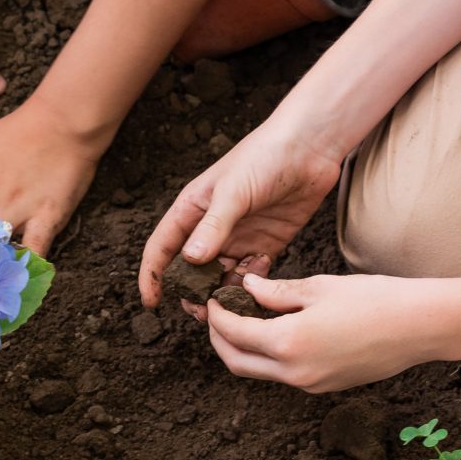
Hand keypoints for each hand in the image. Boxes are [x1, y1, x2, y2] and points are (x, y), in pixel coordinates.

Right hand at [137, 118, 344, 306]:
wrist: (309, 147)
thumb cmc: (263, 158)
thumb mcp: (233, 192)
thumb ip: (212, 227)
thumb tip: (190, 260)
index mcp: (191, 210)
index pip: (162, 248)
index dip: (153, 275)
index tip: (152, 302)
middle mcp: (210, 227)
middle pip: (191, 269)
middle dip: (192, 292)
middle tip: (202, 312)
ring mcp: (238, 236)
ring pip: (221, 276)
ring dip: (224, 291)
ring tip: (233, 301)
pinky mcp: (265, 242)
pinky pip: (252, 273)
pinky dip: (253, 281)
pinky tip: (260, 271)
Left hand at [201, 272, 460, 391]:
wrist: (423, 326)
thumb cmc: (375, 299)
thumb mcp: (318, 287)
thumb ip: (275, 292)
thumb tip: (247, 288)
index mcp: (288, 343)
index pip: (232, 332)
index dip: (216, 314)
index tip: (213, 297)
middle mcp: (295, 372)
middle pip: (236, 361)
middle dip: (219, 338)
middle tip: (218, 313)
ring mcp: (311, 384)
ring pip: (258, 372)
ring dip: (243, 349)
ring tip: (244, 319)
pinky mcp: (326, 386)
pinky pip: (283, 375)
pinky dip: (268, 356)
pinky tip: (274, 332)